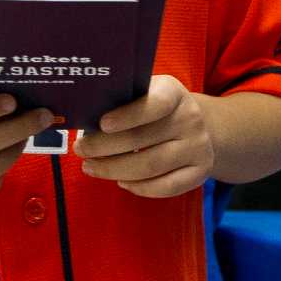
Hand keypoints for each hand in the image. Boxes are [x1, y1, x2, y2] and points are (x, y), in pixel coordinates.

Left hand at [76, 75, 213, 198]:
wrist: (197, 125)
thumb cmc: (156, 109)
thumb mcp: (145, 93)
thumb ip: (122, 101)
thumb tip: (84, 117)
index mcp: (174, 93)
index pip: (155, 103)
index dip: (128, 115)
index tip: (102, 124)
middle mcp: (190, 118)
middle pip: (143, 139)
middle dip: (104, 147)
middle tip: (80, 150)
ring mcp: (199, 146)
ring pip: (150, 166)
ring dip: (114, 170)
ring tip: (90, 167)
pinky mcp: (200, 171)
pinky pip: (166, 187)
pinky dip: (139, 188)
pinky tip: (121, 181)